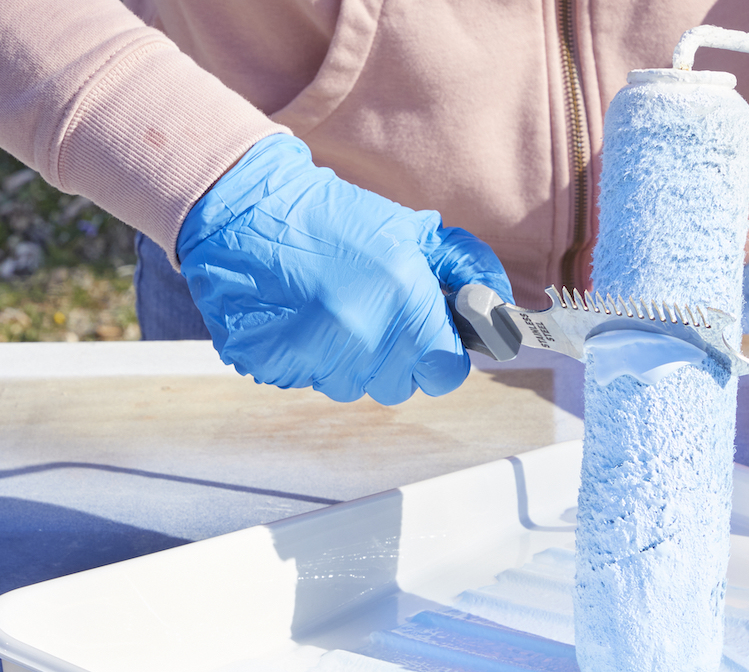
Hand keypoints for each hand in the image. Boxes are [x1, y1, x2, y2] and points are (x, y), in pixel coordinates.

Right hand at [176, 134, 512, 403]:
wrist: (247, 206)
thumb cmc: (335, 216)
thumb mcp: (413, 231)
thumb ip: (464, 271)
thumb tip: (501, 307)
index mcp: (404, 303)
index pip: (446, 373)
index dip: (442, 355)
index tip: (431, 337)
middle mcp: (361, 337)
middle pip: (401, 385)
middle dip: (399, 357)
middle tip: (378, 315)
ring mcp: (313, 355)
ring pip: (353, 386)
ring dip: (352, 359)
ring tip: (334, 311)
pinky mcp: (272, 365)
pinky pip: (308, 380)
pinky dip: (310, 358)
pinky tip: (301, 317)